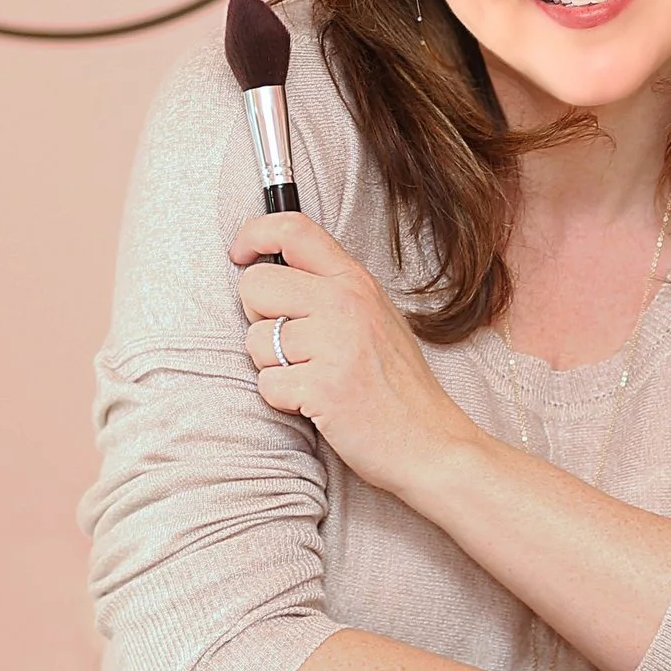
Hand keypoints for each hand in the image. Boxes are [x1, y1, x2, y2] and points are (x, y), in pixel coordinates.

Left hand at [230, 210, 488, 501]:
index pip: (293, 229)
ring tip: (312, 377)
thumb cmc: (396, 383)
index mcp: (355, 280)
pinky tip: (316, 403)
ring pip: (254, 340)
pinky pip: (267, 384)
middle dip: (257, 317)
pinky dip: (284, 400)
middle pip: (255, 285)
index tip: (241, 254)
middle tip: (290, 343)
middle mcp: (345, 302)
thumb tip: (272, 271)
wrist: (429, 441)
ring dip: (273, 366)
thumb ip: (330, 289)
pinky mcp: (323, 386)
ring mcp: (335, 343)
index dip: (254, 234)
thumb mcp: (374, 316)